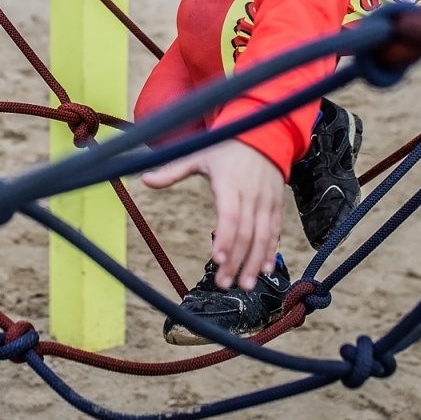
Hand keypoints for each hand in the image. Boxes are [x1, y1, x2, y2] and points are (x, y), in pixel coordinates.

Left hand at [142, 139, 284, 291]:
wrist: (263, 134)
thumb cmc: (226, 146)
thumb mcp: (199, 155)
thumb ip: (173, 171)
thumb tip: (144, 180)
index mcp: (230, 183)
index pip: (230, 215)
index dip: (225, 238)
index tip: (216, 259)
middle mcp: (251, 194)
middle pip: (245, 233)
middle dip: (236, 261)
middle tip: (224, 284)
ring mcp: (266, 201)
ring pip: (263, 236)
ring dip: (254, 262)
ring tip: (245, 285)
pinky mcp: (276, 205)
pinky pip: (275, 231)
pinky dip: (270, 251)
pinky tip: (264, 269)